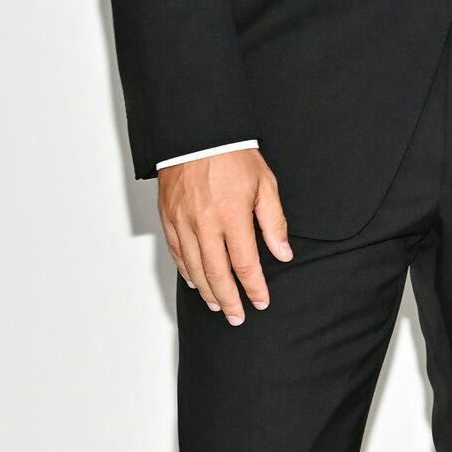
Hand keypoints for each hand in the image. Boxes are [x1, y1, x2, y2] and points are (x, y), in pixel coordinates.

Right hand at [158, 149, 291, 323]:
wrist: (198, 133)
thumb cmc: (234, 156)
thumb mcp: (265, 185)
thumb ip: (274, 222)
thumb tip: (282, 253)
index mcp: (232, 216)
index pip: (245, 264)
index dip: (254, 287)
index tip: (261, 302)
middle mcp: (205, 224)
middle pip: (217, 274)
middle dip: (230, 300)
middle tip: (237, 317)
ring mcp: (183, 223)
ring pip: (195, 268)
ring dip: (207, 291)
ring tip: (219, 305)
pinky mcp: (168, 218)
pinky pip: (177, 253)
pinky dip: (187, 272)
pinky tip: (196, 282)